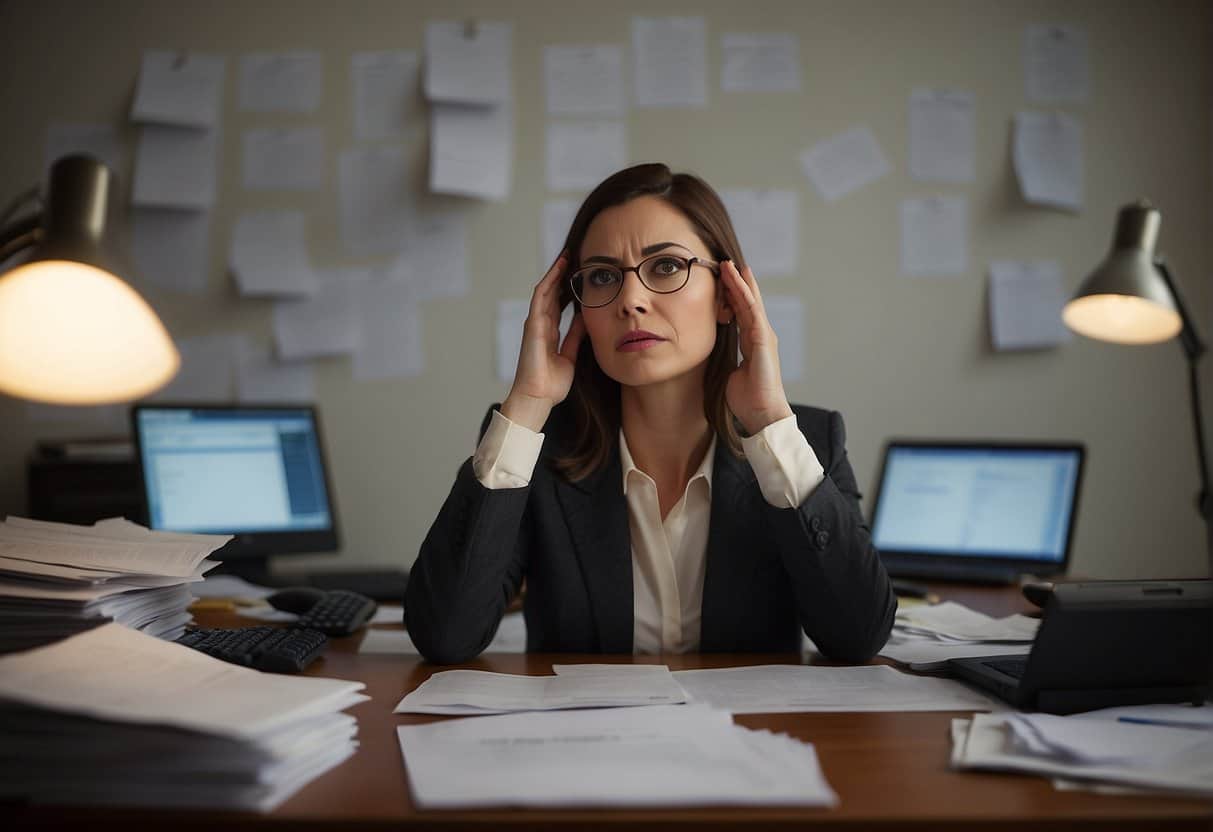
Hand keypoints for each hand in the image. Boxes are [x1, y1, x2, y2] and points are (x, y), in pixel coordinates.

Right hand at [502, 253, 585, 431]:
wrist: (538, 398)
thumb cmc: (551, 384)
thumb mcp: (571, 356)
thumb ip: (575, 336)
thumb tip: (585, 318)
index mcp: (549, 333)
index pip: (558, 304)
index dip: (567, 288)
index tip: (580, 274)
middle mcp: (541, 325)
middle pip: (552, 293)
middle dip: (561, 275)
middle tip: (575, 257)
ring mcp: (535, 323)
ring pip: (545, 291)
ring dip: (555, 273)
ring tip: (566, 256)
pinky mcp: (533, 325)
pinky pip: (540, 298)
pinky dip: (548, 282)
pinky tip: (557, 269)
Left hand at [720, 260, 793, 434]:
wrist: (762, 413)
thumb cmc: (748, 399)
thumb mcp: (731, 373)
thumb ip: (726, 360)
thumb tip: (711, 355)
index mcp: (751, 342)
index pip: (740, 313)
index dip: (732, 296)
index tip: (722, 280)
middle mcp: (759, 335)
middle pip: (746, 302)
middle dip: (736, 282)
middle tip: (725, 263)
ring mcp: (763, 335)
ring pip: (750, 301)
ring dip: (739, 282)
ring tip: (730, 264)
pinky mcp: (763, 339)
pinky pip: (752, 310)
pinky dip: (745, 293)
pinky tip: (738, 279)